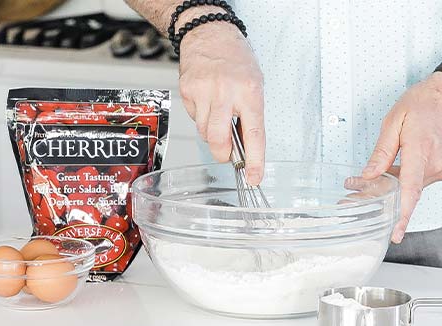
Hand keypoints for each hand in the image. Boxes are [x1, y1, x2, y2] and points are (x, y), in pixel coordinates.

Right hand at [178, 22, 264, 184]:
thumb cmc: (236, 59)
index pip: (254, 134)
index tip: (254, 177)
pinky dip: (200, 116)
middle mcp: (226, 92)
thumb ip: (250, 115)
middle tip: (227, 154)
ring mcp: (204, 91)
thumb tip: (245, 147)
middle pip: (219, 140)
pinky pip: (193, 118)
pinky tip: (206, 100)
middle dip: (222, 153)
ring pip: (204, 132)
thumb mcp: (255, 84)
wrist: (210, 33)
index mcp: (250, 92)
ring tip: (218, 112)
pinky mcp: (187, 91)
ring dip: (211, 132)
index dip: (255, 160)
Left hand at [361, 72, 441, 242]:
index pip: (410, 191)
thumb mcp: (395, 120)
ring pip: (414, 186)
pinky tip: (394, 172)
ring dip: (394, 186)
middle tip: (352, 194)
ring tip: (367, 181)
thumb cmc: (426, 101)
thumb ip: (382, 151)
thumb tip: (369, 174)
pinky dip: (408, 178)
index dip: (401, 215)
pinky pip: (423, 179)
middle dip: (381, 196)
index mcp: (421, 151)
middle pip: (406, 191)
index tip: (395, 234)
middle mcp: (437, 165)